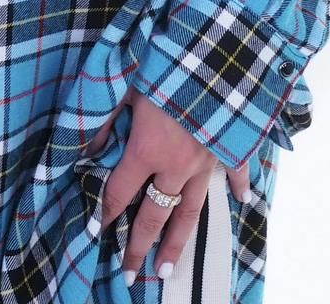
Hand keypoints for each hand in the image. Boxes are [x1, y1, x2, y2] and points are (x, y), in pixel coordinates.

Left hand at [85, 83, 250, 285]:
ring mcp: (207, 159)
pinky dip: (239, 186)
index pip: (119, 192)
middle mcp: (176, 164)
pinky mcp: (230, 145)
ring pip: (191, 210)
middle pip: (155, 214)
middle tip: (131, 273)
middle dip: (139, 245)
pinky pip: (236, 172)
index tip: (96, 233)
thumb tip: (86, 146)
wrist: (217, 55)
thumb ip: (107, 119)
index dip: (105, 213)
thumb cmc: (166, 65)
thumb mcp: (126, 86)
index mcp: (147, 149)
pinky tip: (243, 201)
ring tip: (169, 267)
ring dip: (178, 239)